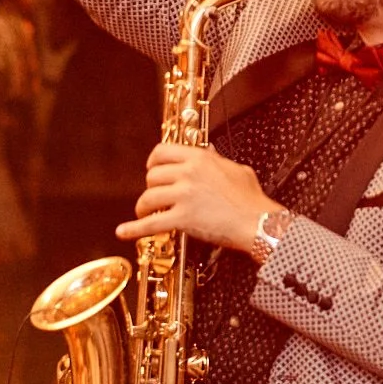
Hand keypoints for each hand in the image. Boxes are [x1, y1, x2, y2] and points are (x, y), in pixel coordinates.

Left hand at [118, 144, 280, 255]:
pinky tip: (123, 231)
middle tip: (154, 198)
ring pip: (148, 198)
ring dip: (143, 208)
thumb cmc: (251, 200)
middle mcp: (189, 173)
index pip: (162, 152)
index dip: (152, 162)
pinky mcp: (183, 218)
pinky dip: (134, 229)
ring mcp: (184, 195)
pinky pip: (151, 224)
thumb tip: (208, 152)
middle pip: (152, 176)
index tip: (152, 170)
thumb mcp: (237, 169)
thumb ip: (218, 160)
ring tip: (144, 214)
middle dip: (150, 188)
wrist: (259, 222)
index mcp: (200, 158)